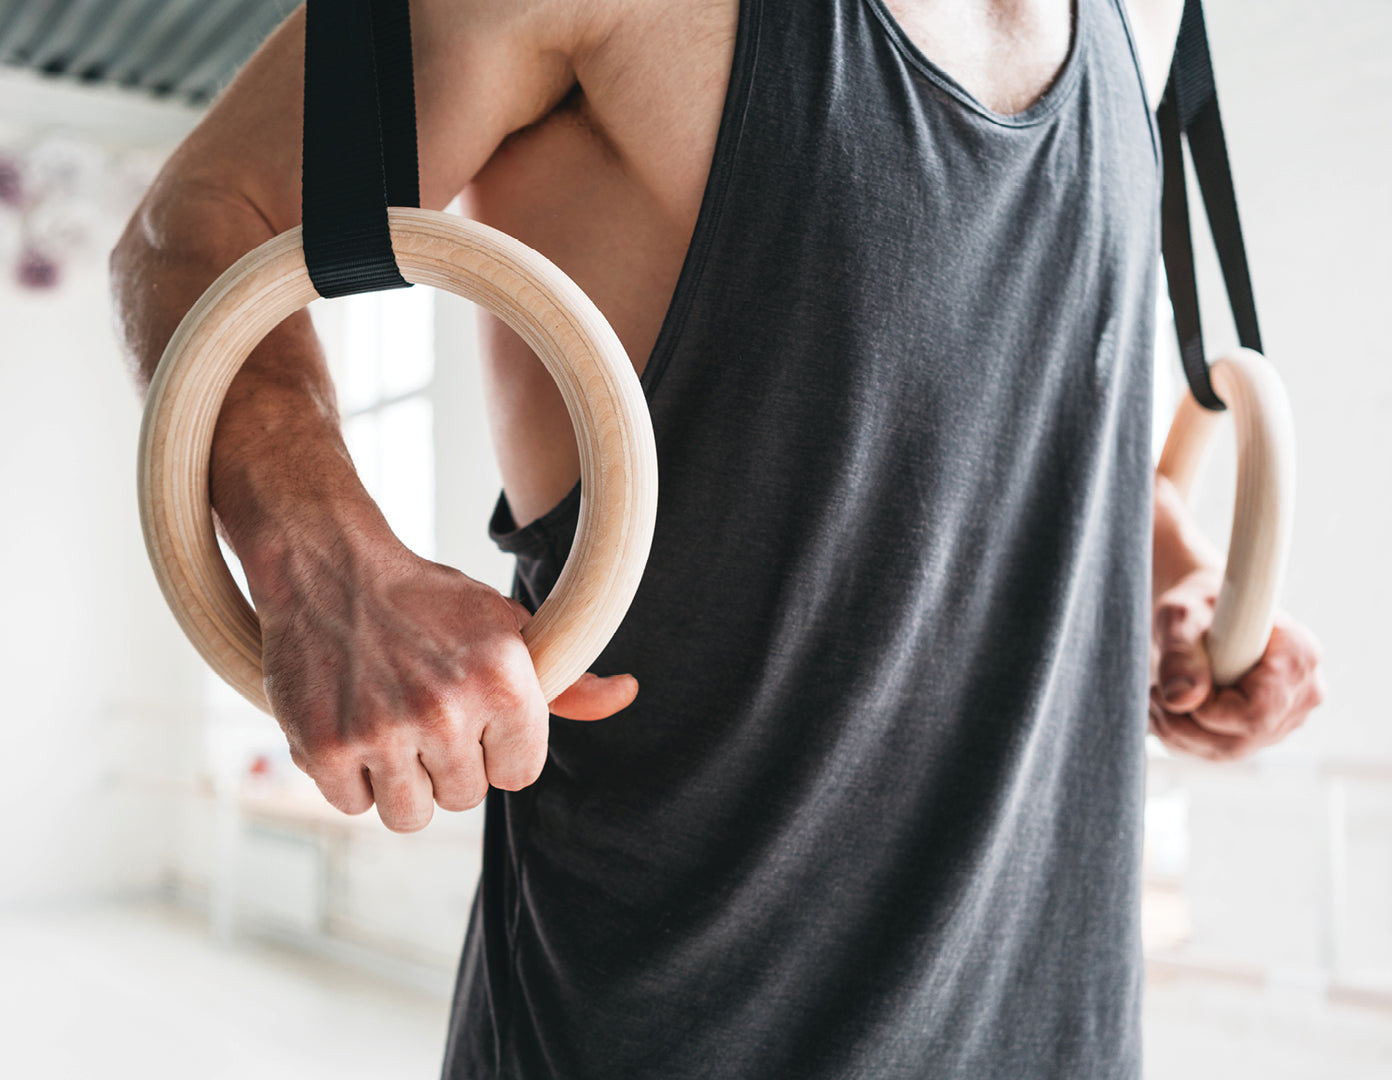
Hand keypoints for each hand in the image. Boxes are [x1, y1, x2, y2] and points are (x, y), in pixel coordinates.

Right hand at [255, 524, 636, 831]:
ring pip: (411, 814)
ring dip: (401, 781)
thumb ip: (565, 680)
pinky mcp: (325, 748)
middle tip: (421, 709)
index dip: (496, 748)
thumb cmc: (427, 604)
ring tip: (389, 724)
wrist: (329, 568)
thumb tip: (626, 694)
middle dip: (446, 763)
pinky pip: (353, 805)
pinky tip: (351, 722)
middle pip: (465, 797)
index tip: (472, 716)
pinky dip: (349, 776)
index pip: (520, 775)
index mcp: (504, 682)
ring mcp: (382, 732)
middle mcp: (446, 710)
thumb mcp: (506, 628)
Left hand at [1148, 568, 1323, 760]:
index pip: (1258, 712)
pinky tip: (1166, 710)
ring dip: (1178, 733)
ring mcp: (1285, 717)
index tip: (1174, 686)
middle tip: (1152, 693)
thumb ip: (1180, 655)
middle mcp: (1302, 693)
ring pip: (1227, 751)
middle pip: (1241, 738)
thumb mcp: (1181, 617)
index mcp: (1298, 656)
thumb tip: (1180, 700)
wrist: (1203, 614)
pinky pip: (1220, 752)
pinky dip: (1183, 739)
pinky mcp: (1262, 731)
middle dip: (1184, 725)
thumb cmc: (1197, 606)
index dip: (1209, 712)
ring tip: (1155, 696)